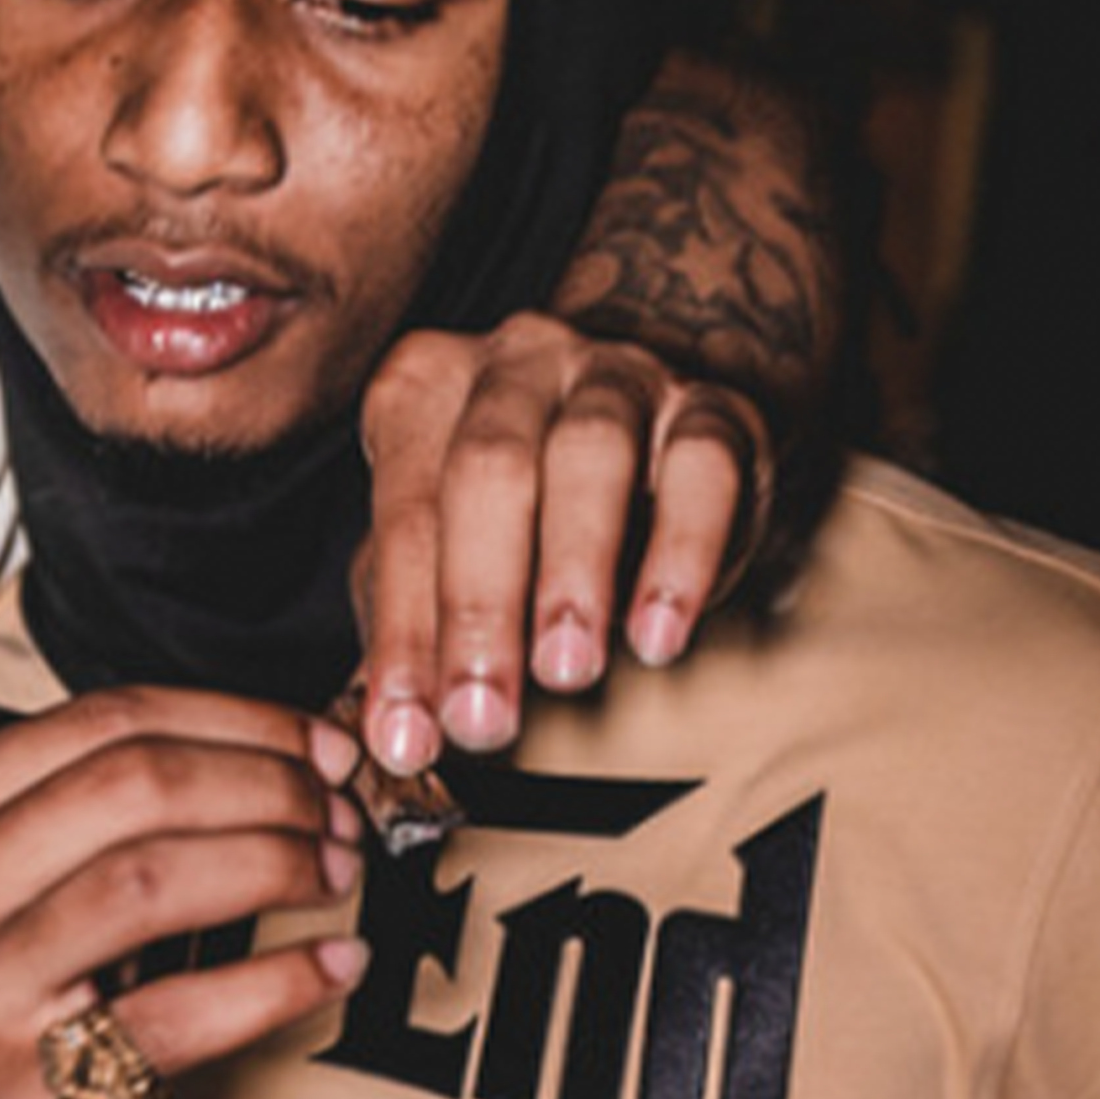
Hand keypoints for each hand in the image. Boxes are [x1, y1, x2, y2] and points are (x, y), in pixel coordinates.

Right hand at [0, 688, 365, 1098]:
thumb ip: (91, 810)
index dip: (237, 722)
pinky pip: (182, 1011)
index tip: (316, 744)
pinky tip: (333, 965)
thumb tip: (274, 754)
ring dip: (276, 863)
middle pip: (136, 783)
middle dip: (266, 785)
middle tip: (339, 811)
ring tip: (338, 873)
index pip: (107, 718)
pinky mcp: (32, 1081)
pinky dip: (279, 980)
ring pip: (152, 877)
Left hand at [352, 315, 770, 771]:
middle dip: (480, 607)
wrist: (648, 422)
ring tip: (568, 673)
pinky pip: (702, 467)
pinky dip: (682, 555)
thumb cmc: (520, 503)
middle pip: (487, 473)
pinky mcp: (710, 406)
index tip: (407, 737)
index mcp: (423, 392)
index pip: (403, 517)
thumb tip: (389, 729)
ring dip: (575, 573)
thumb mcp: (446, 546)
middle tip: (484, 718)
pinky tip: (659, 634)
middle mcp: (514, 362)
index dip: (402, 636)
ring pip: (589, 455)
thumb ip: (409, 621)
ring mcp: (615, 373)